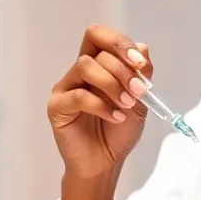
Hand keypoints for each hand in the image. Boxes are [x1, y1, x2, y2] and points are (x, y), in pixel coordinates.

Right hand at [47, 25, 153, 179]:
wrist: (105, 163)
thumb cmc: (118, 132)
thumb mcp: (139, 102)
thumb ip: (141, 75)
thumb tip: (143, 47)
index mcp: (97, 65)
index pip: (99, 36)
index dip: (119, 42)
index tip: (140, 62)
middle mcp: (79, 72)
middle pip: (96, 52)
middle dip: (122, 70)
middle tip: (138, 91)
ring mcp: (66, 88)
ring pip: (85, 66)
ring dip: (111, 84)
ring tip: (126, 105)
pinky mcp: (57, 107)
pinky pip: (77, 95)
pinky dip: (101, 105)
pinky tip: (115, 117)